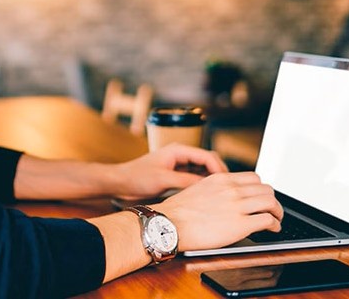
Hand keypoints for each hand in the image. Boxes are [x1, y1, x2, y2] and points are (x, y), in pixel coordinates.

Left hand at [111, 143, 228, 198]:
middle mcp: (181, 156)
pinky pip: (195, 179)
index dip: (220, 169)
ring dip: (212, 181)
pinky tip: (207, 198)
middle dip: (219, 175)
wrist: (120, 184)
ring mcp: (179, 166)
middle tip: (228, 191)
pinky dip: (203, 186)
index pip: (208, 156)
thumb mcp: (163, 180)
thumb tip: (208, 186)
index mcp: (179, 150)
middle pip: (209, 162)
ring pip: (203, 172)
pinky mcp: (176, 176)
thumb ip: (187, 181)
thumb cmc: (136, 178)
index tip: (227, 184)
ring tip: (221, 196)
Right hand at [156, 171, 282, 251]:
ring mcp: (237, 206)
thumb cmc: (178, 212)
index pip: (253, 178)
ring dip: (278, 212)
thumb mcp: (198, 189)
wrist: (170, 224)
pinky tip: (273, 228)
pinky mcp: (240, 225)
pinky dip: (275, 224)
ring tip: (276, 219)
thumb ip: (216, 189)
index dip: (261, 189)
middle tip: (272, 209)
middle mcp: (232, 189)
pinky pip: (267, 220)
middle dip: (272, 200)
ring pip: (271, 202)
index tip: (261, 197)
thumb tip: (225, 197)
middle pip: (266, 188)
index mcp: (221, 179)